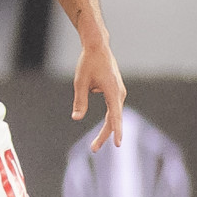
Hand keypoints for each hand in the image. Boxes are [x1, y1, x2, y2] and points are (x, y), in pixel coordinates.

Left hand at [73, 25, 124, 151]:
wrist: (98, 47)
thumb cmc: (88, 63)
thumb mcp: (80, 83)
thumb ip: (80, 101)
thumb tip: (76, 118)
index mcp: (113, 92)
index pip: (115, 116)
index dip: (116, 131)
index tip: (118, 144)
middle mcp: (119, 94)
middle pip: (113, 120)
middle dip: (105, 136)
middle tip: (93, 149)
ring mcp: (119, 92)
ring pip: (113, 115)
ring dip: (105, 128)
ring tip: (94, 144)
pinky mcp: (116, 91)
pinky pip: (111, 107)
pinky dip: (106, 115)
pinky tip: (92, 81)